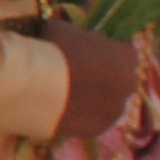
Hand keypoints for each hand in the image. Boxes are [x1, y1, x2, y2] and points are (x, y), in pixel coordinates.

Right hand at [45, 21, 156, 144]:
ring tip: (69, 97)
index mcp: (126, 56)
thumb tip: (75, 40)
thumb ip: (80, 37)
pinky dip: (83, 118)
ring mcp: (114, 110)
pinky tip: (63, 111)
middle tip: (81, 76)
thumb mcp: (66, 30)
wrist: (31, 83)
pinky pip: (94, 122)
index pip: (126, 52)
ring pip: (110, 105)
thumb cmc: (51, 49)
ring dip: (97, 101)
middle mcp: (129, 84)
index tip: (89, 54)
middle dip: (108, 79)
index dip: (107, 53)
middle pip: (122, 81)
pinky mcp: (97, 130)